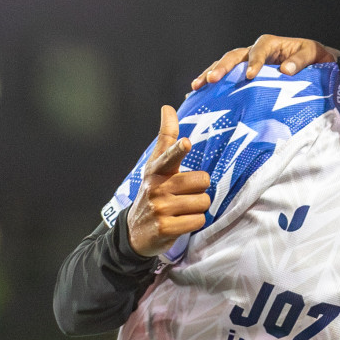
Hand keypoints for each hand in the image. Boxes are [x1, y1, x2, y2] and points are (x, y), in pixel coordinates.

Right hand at [126, 106, 212, 256]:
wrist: (136, 232)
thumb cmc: (153, 192)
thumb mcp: (156, 166)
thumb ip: (166, 138)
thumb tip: (167, 107)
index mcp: (156, 171)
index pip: (168, 156)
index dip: (178, 150)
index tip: (186, 143)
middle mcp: (156, 187)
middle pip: (202, 181)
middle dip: (199, 190)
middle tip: (183, 196)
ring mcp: (159, 208)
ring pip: (203, 202)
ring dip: (197, 208)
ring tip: (181, 210)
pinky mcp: (165, 228)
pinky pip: (198, 221)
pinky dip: (194, 223)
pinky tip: (180, 222)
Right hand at [190, 34, 337, 89]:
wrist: (316, 65)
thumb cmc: (315, 59)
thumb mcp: (313, 55)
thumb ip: (300, 60)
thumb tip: (285, 70)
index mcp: (272, 44)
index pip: (259, 49)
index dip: (254, 61)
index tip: (250, 76)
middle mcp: (256, 51)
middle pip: (235, 55)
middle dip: (222, 67)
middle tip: (211, 78)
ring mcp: (247, 63)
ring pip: (225, 65)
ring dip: (211, 74)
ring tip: (197, 86)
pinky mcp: (244, 76)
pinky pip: (227, 78)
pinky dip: (213, 85)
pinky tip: (199, 93)